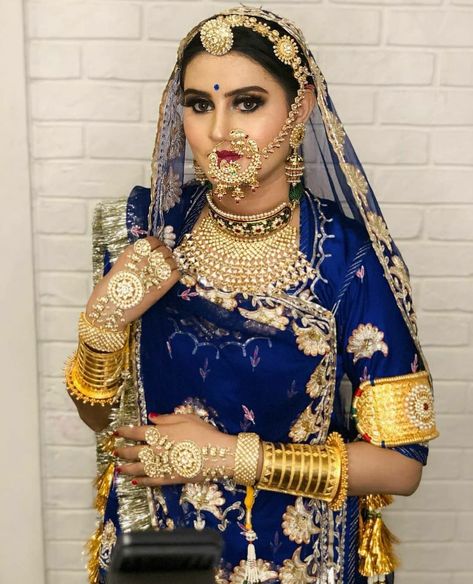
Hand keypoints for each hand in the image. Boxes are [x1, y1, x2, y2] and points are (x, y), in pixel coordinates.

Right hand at [86, 236, 179, 329]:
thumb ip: (131, 261)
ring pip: (171, 261)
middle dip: (165, 254)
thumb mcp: (117, 268)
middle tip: (162, 262)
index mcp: (131, 253)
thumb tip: (143, 259)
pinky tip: (169, 278)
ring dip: (171, 264)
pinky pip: (175, 274)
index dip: (157, 245)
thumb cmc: (107, 291)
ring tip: (165, 271)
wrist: (108, 310)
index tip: (156, 251)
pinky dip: (175, 274)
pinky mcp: (161, 288)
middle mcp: (144, 260)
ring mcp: (153, 273)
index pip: (152, 241)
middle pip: (163, 250)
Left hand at [114, 414, 237, 485]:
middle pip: (134, 451)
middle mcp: (156, 450)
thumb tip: (151, 417)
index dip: (124, 432)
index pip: (136, 432)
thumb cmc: (203, 433)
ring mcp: (161, 466)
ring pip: (138, 468)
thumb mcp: (186, 418)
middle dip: (122, 451)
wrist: (218, 455)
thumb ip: (166, 418)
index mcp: (159, 433)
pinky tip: (135, 482)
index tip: (116, 433)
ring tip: (118, 468)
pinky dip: (141, 481)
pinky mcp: (168, 479)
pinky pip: (151, 481)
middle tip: (114, 451)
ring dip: (126, 468)